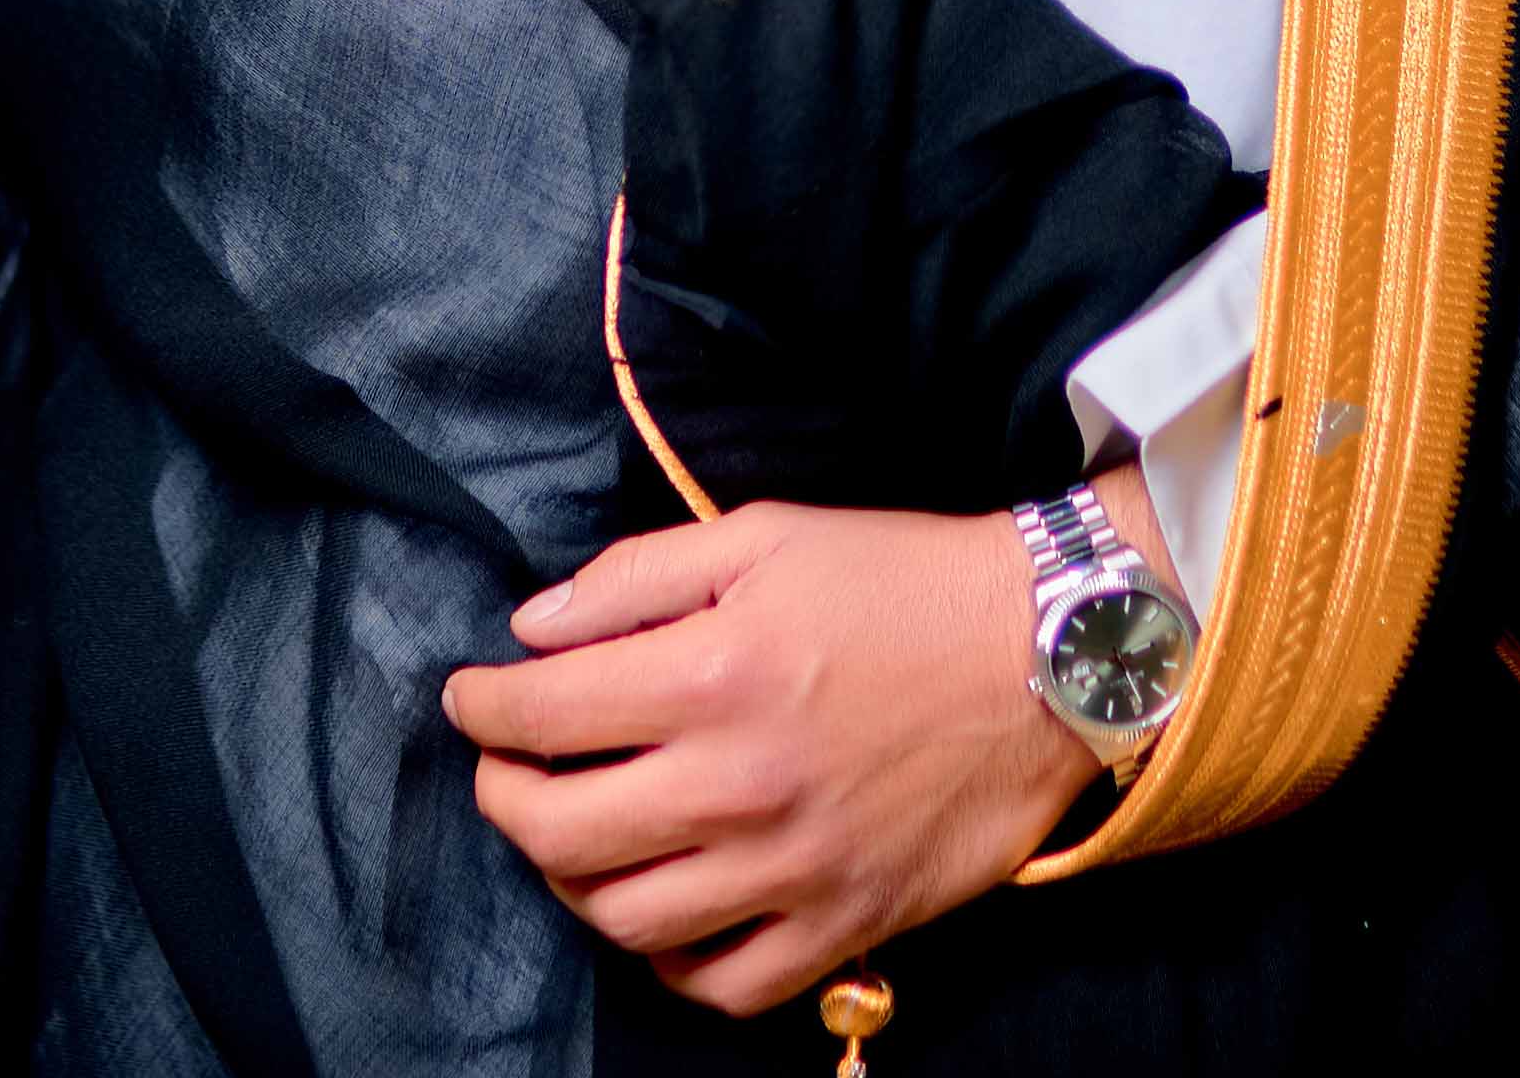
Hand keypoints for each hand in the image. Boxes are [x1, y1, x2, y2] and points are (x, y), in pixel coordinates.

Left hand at [438, 463, 1162, 1017]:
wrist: (1047, 653)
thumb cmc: (901, 581)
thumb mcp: (762, 537)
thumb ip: (636, 579)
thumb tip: (533, 630)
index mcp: (712, 675)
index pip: (541, 715)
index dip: (482, 708)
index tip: (472, 698)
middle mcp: (739, 785)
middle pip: (559, 831)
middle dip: (503, 797)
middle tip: (505, 770)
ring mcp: (792, 868)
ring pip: (623, 917)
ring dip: (572, 881)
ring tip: (576, 837)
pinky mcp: (844, 923)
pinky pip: (724, 983)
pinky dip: (672, 960)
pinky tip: (664, 912)